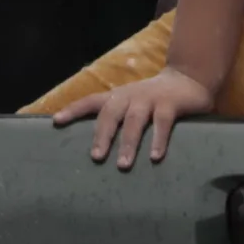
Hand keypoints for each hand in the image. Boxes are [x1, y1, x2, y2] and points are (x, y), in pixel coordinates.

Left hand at [51, 68, 214, 168]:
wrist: (187, 79)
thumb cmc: (152, 98)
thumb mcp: (131, 103)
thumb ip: (117, 118)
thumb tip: (96, 148)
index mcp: (118, 96)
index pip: (91, 101)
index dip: (74, 110)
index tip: (56, 121)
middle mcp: (130, 96)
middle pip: (111, 114)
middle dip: (102, 135)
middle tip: (96, 157)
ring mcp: (150, 99)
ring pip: (135, 121)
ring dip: (128, 143)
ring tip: (123, 165)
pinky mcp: (170, 104)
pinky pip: (162, 123)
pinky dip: (158, 140)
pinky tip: (155, 157)